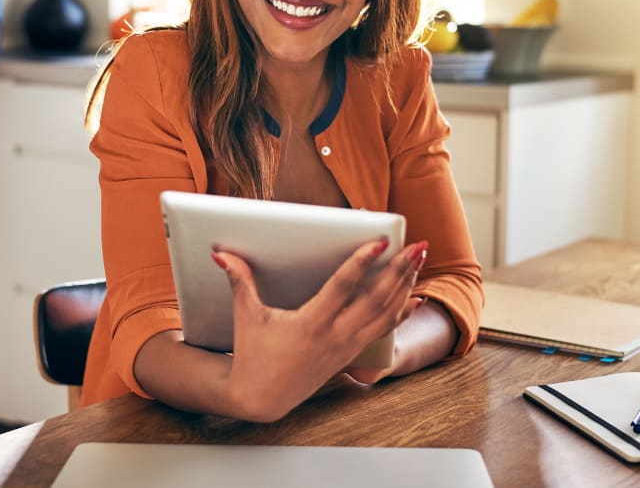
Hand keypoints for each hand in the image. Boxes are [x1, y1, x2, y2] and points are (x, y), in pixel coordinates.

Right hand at [213, 239, 427, 421]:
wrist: (261, 398)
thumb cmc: (253, 354)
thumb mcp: (247, 317)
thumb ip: (239, 280)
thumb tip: (220, 253)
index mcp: (310, 324)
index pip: (343, 288)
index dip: (362, 263)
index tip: (381, 242)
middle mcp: (334, 336)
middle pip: (376, 300)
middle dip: (399, 271)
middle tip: (417, 245)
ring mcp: (346, 347)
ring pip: (385, 315)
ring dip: (405, 287)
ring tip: (418, 260)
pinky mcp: (350, 354)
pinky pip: (383, 331)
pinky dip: (401, 313)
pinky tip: (415, 297)